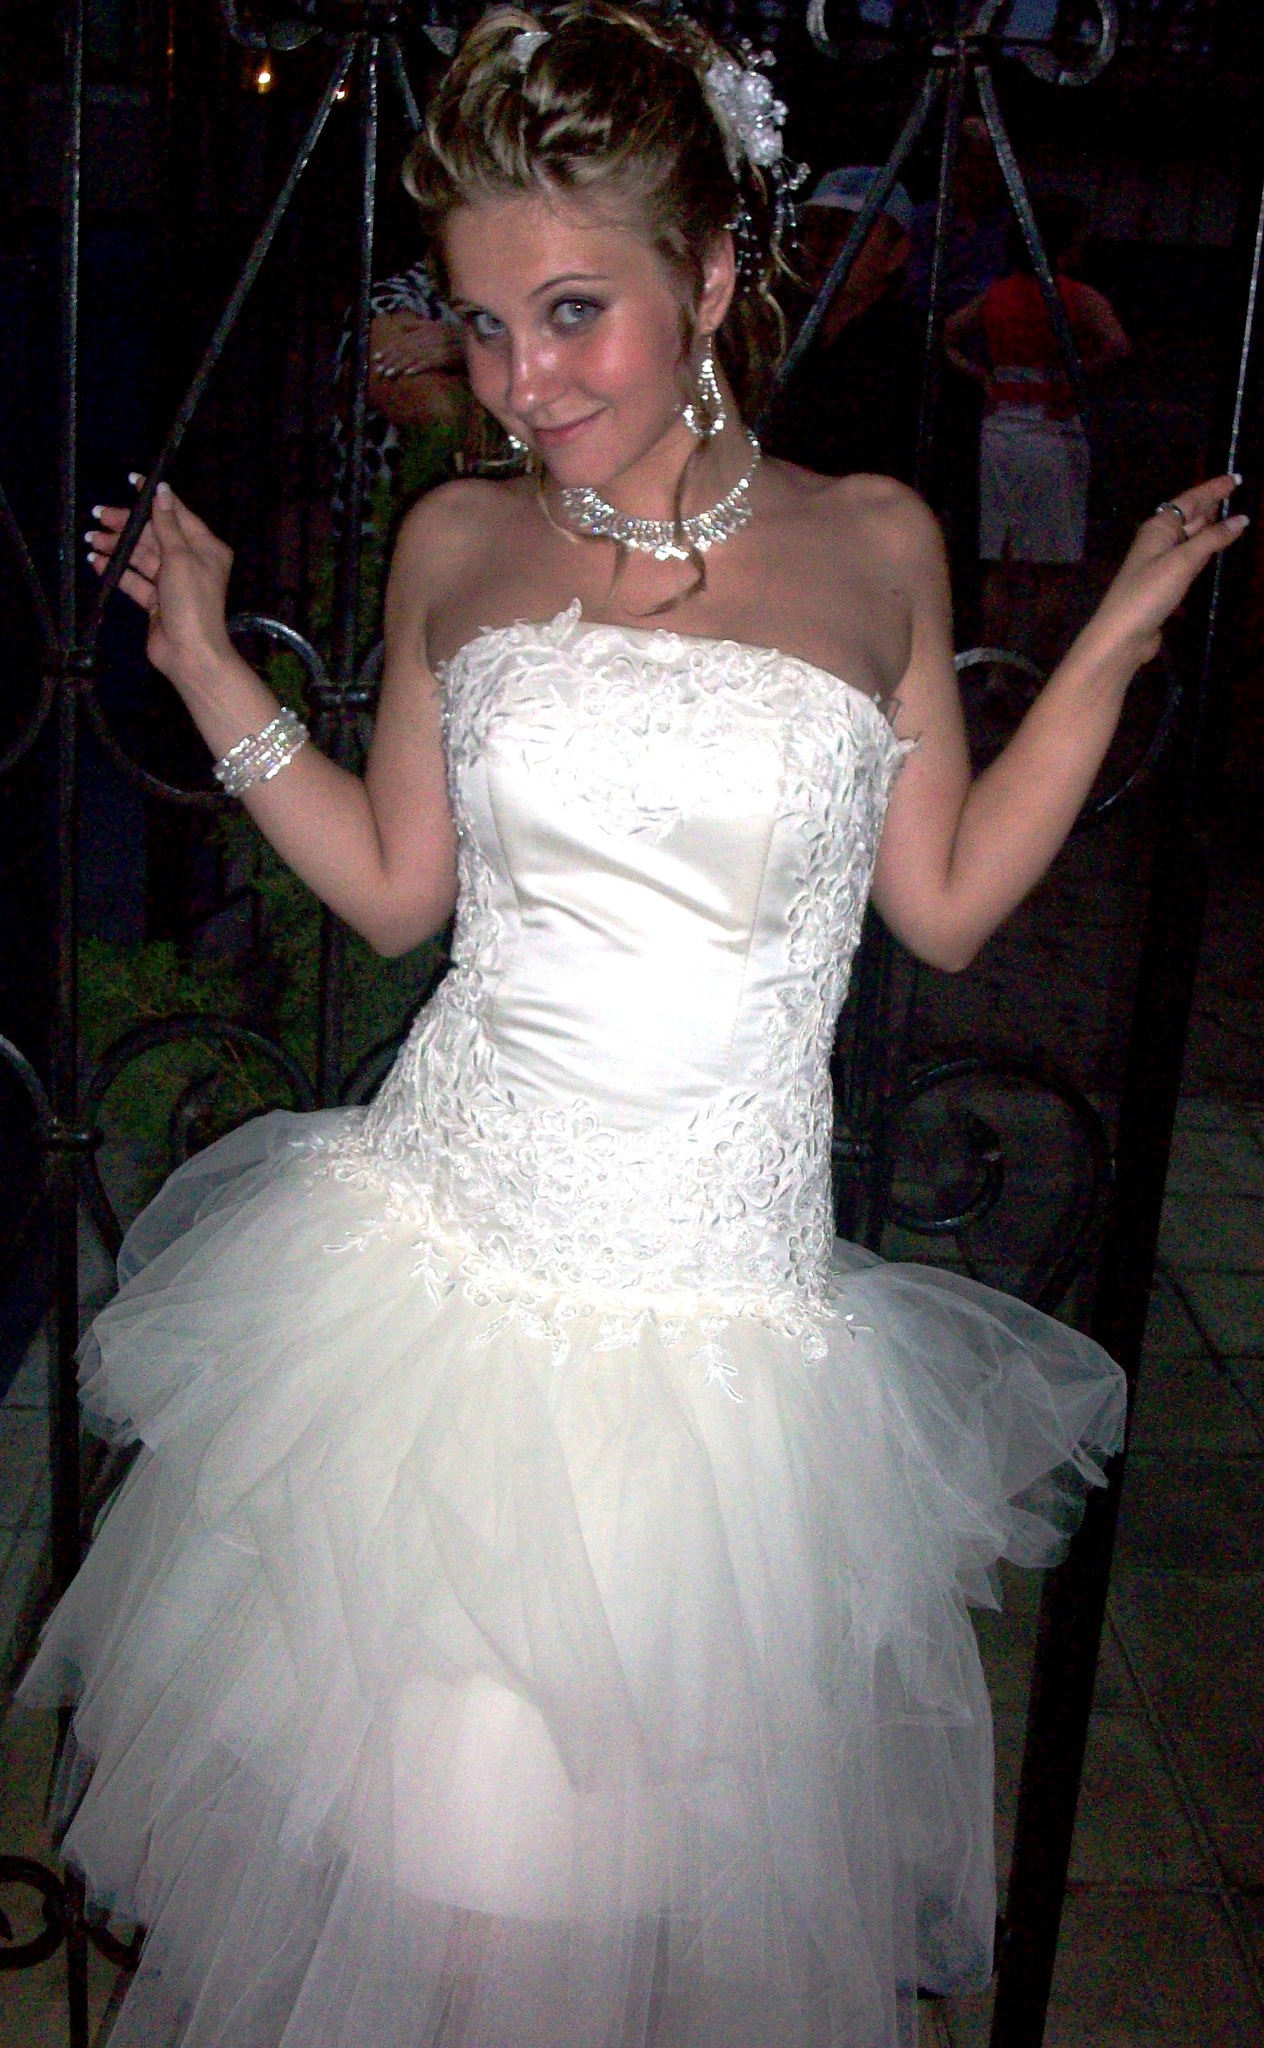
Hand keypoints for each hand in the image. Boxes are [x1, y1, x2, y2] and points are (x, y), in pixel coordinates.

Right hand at [86, 479, 234, 693]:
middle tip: (97, 515)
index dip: (153, 499)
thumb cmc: (191, 601)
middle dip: (126, 526)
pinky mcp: (157, 602)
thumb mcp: (179, 557)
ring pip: (142, 557)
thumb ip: (166, 524)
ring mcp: (173, 582)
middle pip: (154, 535)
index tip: (131, 481)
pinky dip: (117, 571)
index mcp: (205, 547)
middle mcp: (191, 562)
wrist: (190, 653)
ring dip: (117, 548)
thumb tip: (162, 490)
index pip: (176, 515)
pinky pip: (135, 580)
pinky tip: (95, 561)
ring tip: (90, 539)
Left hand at [369, 309, 462, 380]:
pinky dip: (419, 367)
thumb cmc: (454, 332)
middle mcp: (427, 337)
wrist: (474, 337)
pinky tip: (408, 374)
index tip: (377, 357)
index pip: (402, 340)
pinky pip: (429, 363)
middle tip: (378, 370)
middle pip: (405, 349)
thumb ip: (417, 325)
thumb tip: (400, 325)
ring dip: (400, 366)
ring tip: (389, 374)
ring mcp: (436, 347)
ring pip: (414, 357)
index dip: (389, 349)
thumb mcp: (435, 325)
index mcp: (424, 330)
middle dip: (391, 360)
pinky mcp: (445, 357)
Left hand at [1081, 474, 1248, 673]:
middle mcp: (1158, 540)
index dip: (1213, 489)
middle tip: (1237, 492)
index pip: (1190, 500)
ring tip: (1232, 515)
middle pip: (1189, 515)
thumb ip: (1213, 539)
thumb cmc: (1149, 593)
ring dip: (1209, 526)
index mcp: (1158, 527)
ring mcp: (1160, 562)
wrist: (1123, 635)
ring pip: (1190, 536)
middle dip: (1211, 504)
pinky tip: (1215, 547)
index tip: (1236, 478)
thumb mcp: (1183, 561)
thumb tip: (1241, 519)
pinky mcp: (1164, 582)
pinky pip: (1189, 557)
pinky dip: (1203, 549)